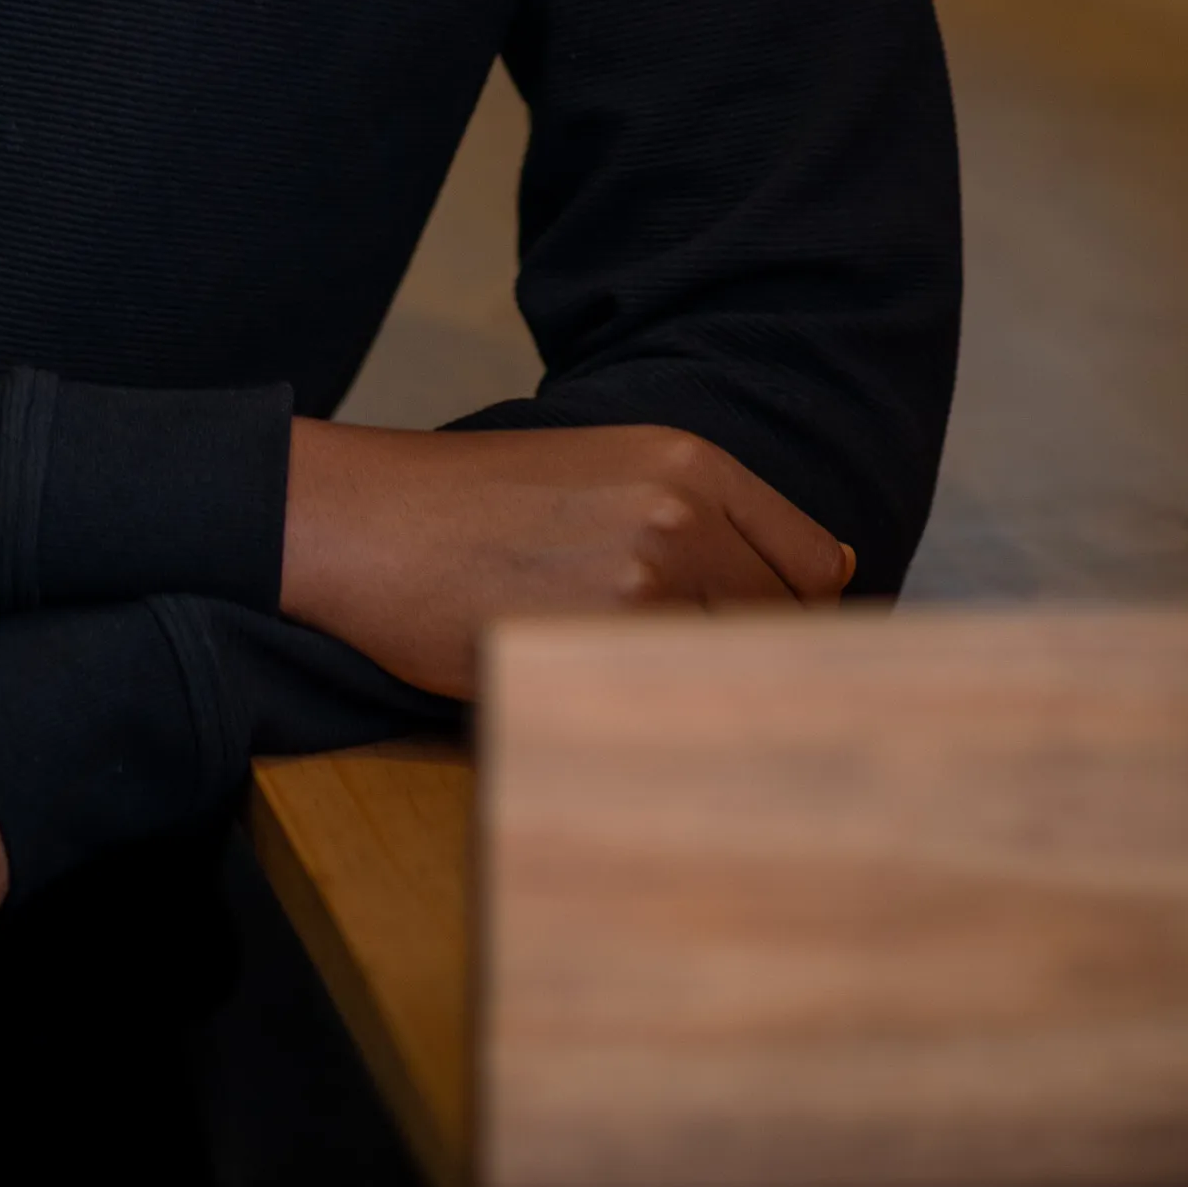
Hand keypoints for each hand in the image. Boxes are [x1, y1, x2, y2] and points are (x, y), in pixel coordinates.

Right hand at [280, 419, 854, 697]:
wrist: (368, 521)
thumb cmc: (472, 507)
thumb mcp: (600, 475)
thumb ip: (698, 522)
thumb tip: (817, 589)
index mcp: (690, 461)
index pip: (819, 565)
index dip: (802, 620)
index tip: (777, 657)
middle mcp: (683, 510)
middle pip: (790, 628)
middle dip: (764, 670)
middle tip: (718, 704)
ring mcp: (647, 577)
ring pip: (736, 671)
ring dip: (712, 703)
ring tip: (665, 716)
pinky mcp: (600, 641)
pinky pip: (676, 704)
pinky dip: (665, 725)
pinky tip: (623, 721)